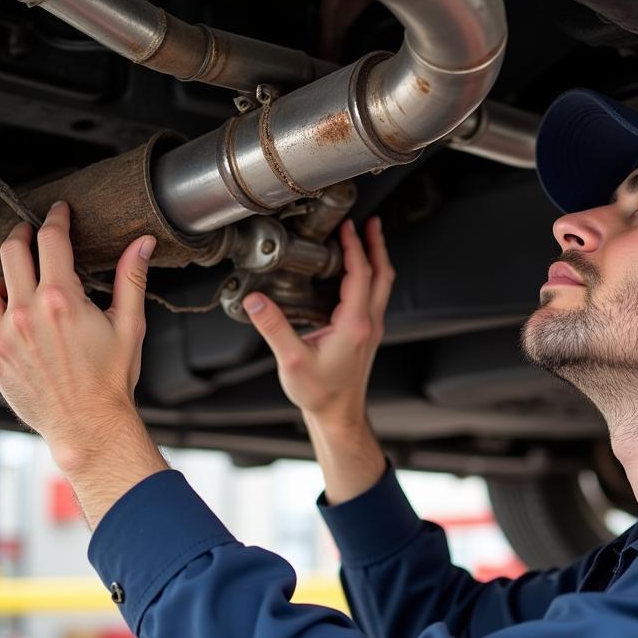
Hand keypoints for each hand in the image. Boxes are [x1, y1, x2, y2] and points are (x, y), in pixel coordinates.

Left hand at [0, 201, 156, 469]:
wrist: (87, 424)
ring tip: (19, 279)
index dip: (56, 219)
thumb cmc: (110, 379)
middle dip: (23, 234)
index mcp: (61, 300)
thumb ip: (131, 278)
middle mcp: (26, 313)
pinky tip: (14, 315)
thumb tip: (142, 244)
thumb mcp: (129, 324)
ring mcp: (4, 336)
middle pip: (11, 251)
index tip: (59, 213)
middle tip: (33, 234)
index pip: (50, 240)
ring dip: (2, 275)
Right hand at [242, 216, 394, 425]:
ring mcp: (371, 329)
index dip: (355, 247)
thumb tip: (255, 300)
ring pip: (382, 285)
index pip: (361, 274)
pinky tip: (356, 273)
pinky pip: (375, 296)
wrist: (339, 415)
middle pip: (382, 274)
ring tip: (367, 238)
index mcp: (355, 324)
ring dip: (376, 259)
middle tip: (369, 222)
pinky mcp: (366, 334)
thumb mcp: (291, 361)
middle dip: (376, 245)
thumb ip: (273, 327)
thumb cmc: (320, 393)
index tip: (346, 226)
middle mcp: (368, 323)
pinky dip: (370, 276)